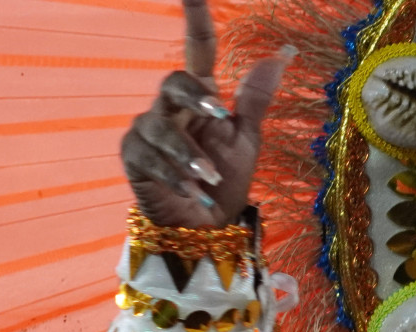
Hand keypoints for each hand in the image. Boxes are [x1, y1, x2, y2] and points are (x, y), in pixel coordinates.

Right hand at [121, 0, 292, 226]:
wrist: (206, 227)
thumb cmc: (226, 180)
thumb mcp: (246, 139)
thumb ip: (255, 99)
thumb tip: (282, 54)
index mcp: (202, 98)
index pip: (198, 49)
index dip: (195, 17)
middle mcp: (171, 108)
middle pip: (173, 82)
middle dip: (194, 99)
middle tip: (218, 115)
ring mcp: (148, 131)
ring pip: (161, 127)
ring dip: (190, 156)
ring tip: (211, 179)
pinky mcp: (133, 157)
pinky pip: (149, 158)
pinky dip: (176, 177)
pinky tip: (193, 193)